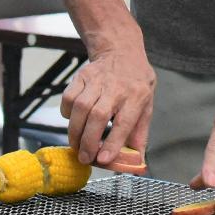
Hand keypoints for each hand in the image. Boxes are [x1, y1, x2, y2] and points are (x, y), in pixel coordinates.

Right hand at [59, 41, 153, 169]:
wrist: (121, 51)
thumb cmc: (136, 83)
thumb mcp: (147, 105)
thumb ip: (139, 134)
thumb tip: (137, 162)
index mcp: (137, 95)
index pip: (124, 122)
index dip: (112, 142)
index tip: (103, 159)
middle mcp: (117, 87)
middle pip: (98, 116)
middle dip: (88, 141)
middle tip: (85, 157)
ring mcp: (97, 79)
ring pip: (80, 107)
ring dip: (75, 131)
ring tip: (77, 146)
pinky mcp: (81, 76)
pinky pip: (68, 98)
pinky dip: (67, 113)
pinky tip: (74, 121)